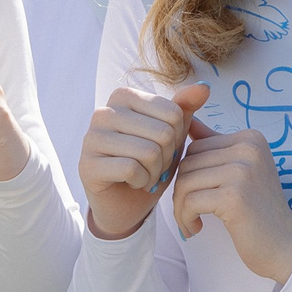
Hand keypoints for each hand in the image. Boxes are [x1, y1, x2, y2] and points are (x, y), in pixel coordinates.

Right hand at [80, 84, 209, 238]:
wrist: (125, 203)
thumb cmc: (148, 164)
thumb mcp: (171, 135)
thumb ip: (184, 109)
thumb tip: (204, 87)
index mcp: (123, 96)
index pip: (173, 113)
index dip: (177, 138)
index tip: (163, 149)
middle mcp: (103, 111)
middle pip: (162, 133)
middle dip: (167, 157)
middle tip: (154, 166)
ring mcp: (92, 137)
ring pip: (148, 152)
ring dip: (155, 172)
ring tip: (146, 175)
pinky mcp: (87, 164)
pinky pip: (131, 169)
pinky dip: (142, 182)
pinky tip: (134, 183)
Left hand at [172, 121, 291, 284]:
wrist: (284, 245)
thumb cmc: (257, 210)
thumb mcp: (240, 170)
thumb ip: (215, 145)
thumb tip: (187, 120)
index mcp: (250, 138)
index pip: (195, 147)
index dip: (187, 175)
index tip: (194, 197)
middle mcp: (249, 148)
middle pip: (187, 163)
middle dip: (180, 192)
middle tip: (188, 213)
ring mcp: (243, 171)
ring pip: (184, 182)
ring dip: (180, 208)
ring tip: (190, 222)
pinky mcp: (234, 196)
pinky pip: (189, 201)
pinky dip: (185, 218)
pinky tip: (195, 229)